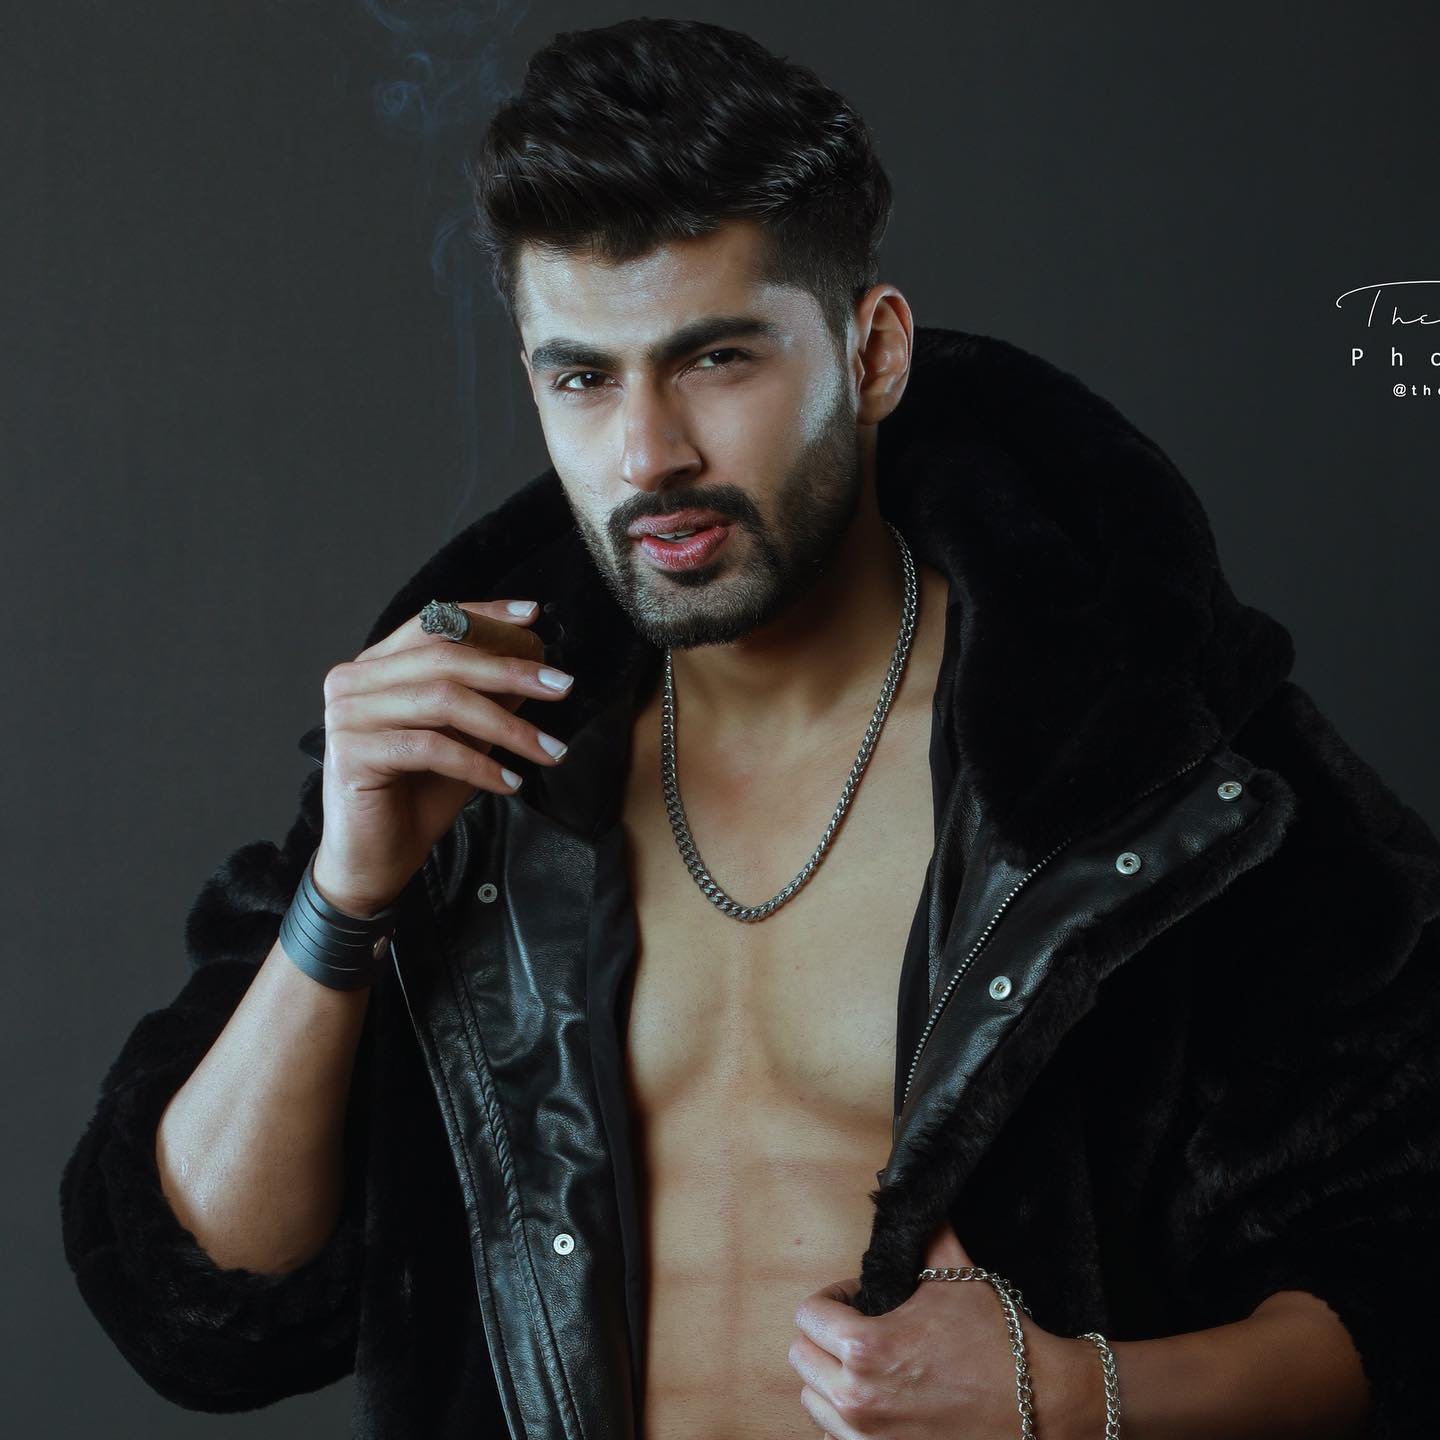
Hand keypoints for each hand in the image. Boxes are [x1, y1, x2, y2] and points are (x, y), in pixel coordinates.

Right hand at [310, 598, 575, 915]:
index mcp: (375, 666)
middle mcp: (354, 681)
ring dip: (508, 725)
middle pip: (445, 658)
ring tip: (549, 749)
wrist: (376, 861)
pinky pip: (431, 747)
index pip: (433, 624)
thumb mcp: (465, 737)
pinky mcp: (352, 753)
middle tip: (561, 686)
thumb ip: (488, 697)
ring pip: (443, 700)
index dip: (485, 616)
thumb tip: (534, 662)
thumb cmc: (418, 796)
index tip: (533, 618)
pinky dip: (479, 764)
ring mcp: (348, 715)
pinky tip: (510, 782)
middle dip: (511, 670)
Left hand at [789, 1216, 1095, 1438]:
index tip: (860, 1300)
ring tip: (869, 1366)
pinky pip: (833, 1437)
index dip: (835, 1299)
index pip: (807, 1315)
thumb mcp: (958, 1278)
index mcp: (866, 1347)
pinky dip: (845, 1420)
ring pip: (812, 1401)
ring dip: (831, 1379)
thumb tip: (912, 1197)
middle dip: (826, 1337)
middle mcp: (856, 1399)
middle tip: (862, 1329)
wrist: (1039, 1406)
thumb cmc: (997, 1343)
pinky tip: (880, 1402)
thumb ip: (927, 1234)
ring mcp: (866, 1439)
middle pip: (801, 1358)